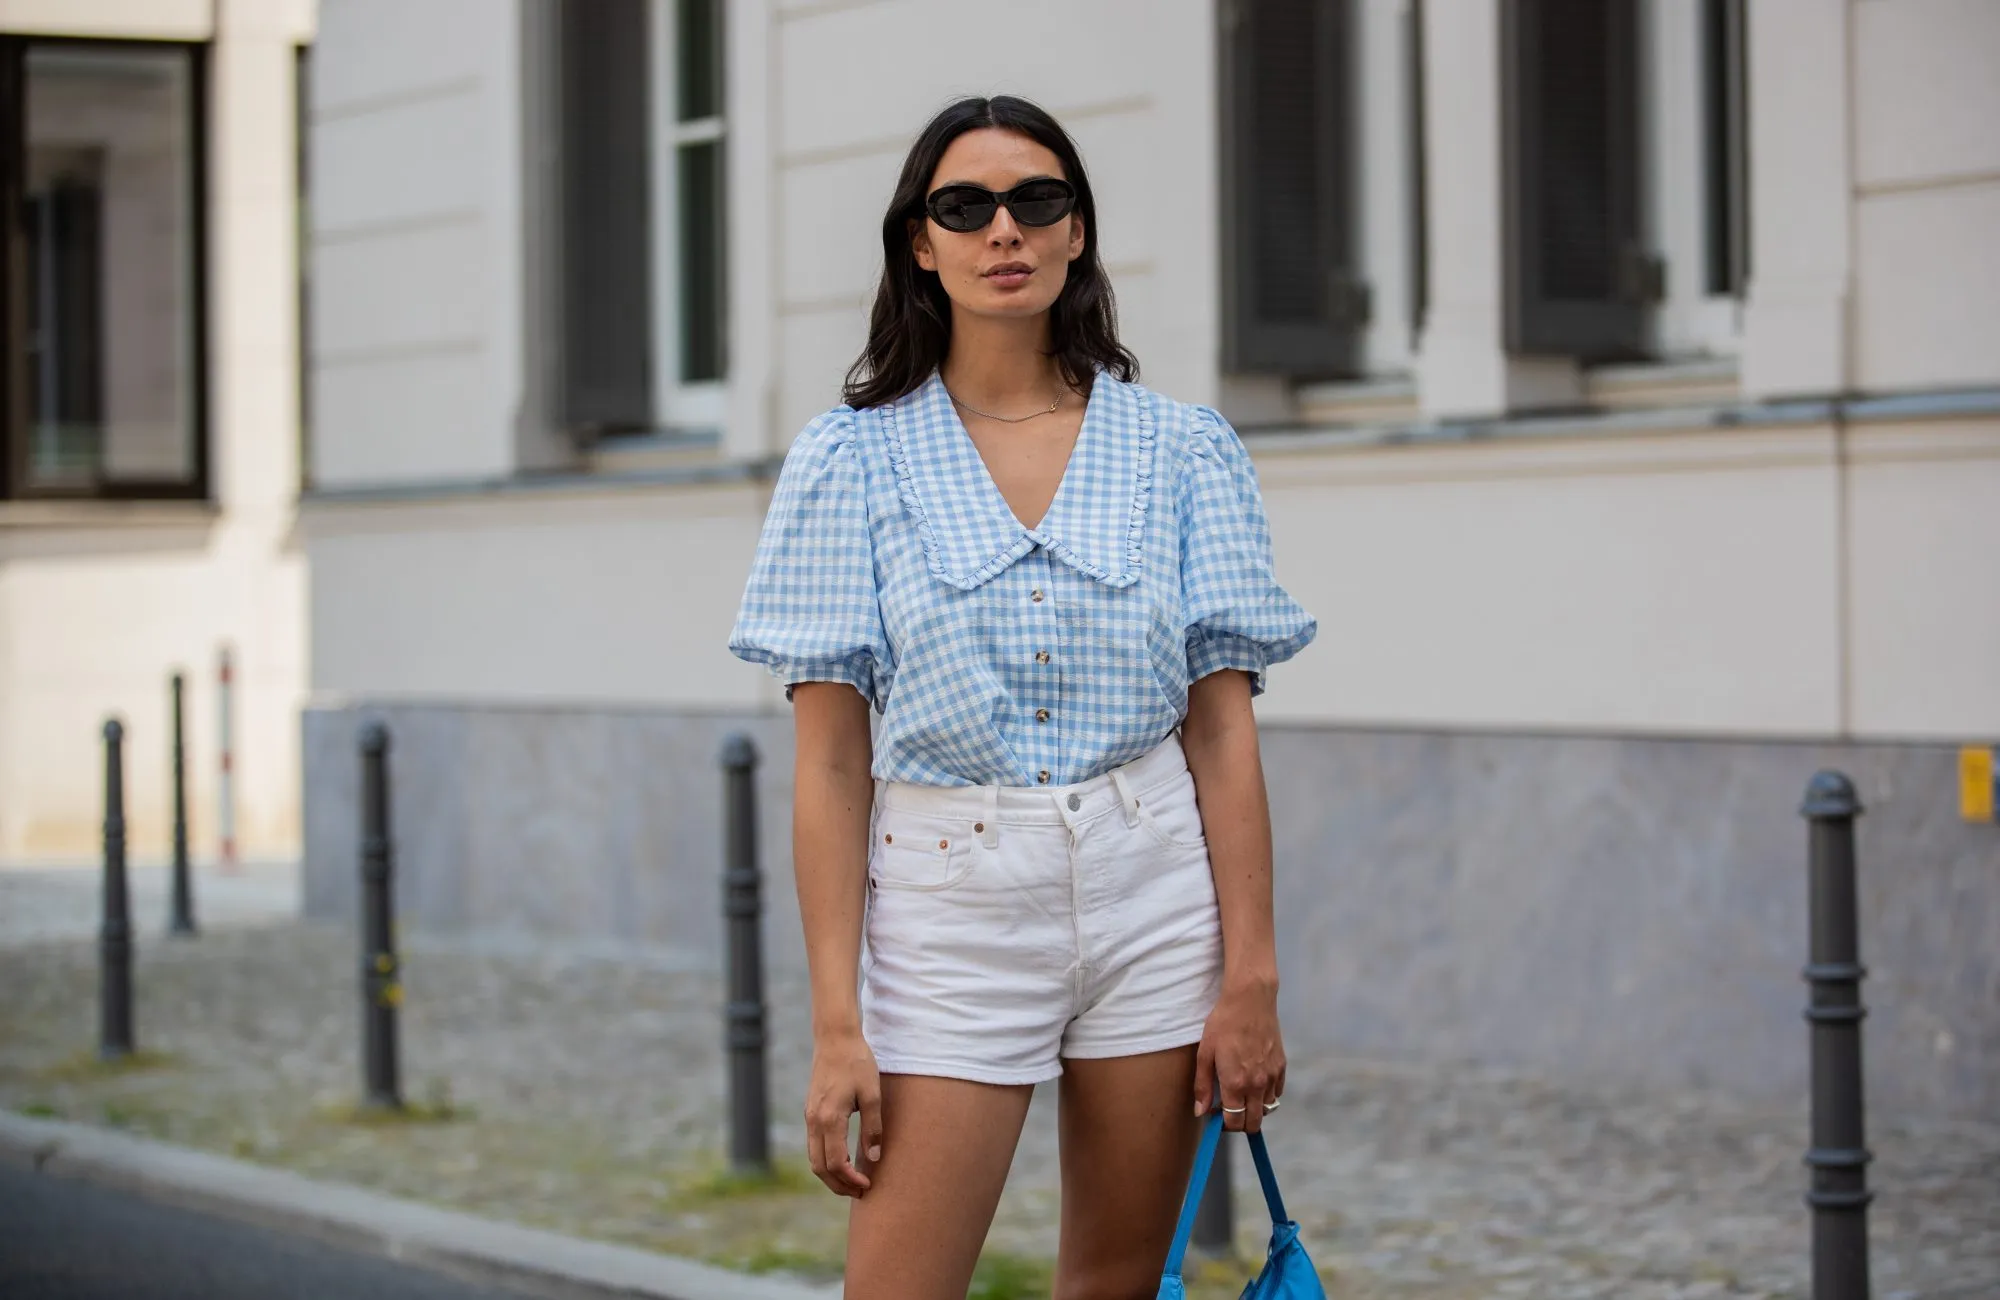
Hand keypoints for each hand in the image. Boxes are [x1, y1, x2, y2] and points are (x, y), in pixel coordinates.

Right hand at [804, 1030, 882, 1196]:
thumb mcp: (872, 1095)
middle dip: (838, 1185)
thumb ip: (872, 1128)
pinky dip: (825, 1161)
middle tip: (860, 1193)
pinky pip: (814, 1146)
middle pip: (820, 1167)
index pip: (836, 1163)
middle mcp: (814, 1121)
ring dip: (831, 1176)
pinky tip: (843, 1161)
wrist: (835, 1038)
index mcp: (830, 1119)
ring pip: (814, 1159)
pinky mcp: (810, 1112)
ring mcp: (809, 1117)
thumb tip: (873, 1159)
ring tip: (851, 1183)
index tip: (868, 1186)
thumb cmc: (857, 1063)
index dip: (851, 1180)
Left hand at [1193, 979, 1285, 1133]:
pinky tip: (1255, 1083)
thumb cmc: (1223, 1023)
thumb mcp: (1205, 1053)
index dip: (1224, 1125)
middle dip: (1240, 1123)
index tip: (1217, 1116)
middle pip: (1253, 1123)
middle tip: (1229, 1109)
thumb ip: (1203, 1086)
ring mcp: (1272, 1076)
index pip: (1234, 1122)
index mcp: (1235, 1083)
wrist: (1251, 999)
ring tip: (1242, 1094)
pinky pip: (1277, 1093)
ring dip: (1254, 1109)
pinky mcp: (1282, 1067)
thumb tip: (1201, 1112)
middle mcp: (1257, 1085)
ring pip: (1267, 1110)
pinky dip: (1266, 1095)